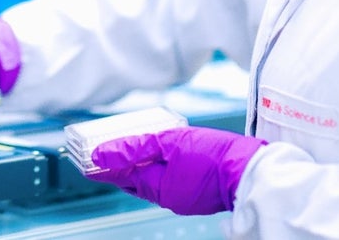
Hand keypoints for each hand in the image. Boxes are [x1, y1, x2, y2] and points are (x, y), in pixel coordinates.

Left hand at [87, 126, 266, 215]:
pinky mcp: (196, 195)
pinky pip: (169, 182)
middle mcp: (167, 197)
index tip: (85, 158)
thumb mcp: (171, 142)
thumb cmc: (215, 155)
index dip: (103, 166)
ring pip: (152, 181)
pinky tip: (162, 156)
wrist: (253, 171)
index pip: (120, 176)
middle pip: (134, 181)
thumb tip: (102, 154)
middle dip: (120, 167)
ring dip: (140, 166)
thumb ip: (135, 147)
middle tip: (106, 149)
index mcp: (158, 185)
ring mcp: (182, 198)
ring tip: (132, 147)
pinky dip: (159, 169)